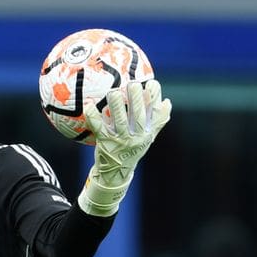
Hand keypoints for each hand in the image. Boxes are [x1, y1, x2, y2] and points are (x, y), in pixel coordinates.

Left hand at [78, 79, 170, 215]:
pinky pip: (99, 128)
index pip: (156, 115)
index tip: (152, 83)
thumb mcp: (147, 138)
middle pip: (139, 118)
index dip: (155, 99)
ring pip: (119, 122)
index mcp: (148, 134)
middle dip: (137, 100)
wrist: (116, 173)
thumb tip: (167, 101)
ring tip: (113, 92)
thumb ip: (157, 121)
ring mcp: (120, 141)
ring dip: (117, 106)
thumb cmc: (132, 150)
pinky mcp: (105, 143)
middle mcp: (136, 138)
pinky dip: (94, 118)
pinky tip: (90, 107)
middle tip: (132, 84)